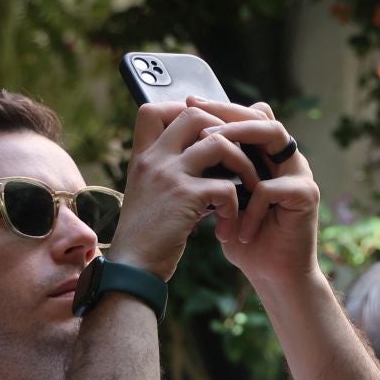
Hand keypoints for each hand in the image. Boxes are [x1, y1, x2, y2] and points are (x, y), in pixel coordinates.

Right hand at [108, 100, 262, 279]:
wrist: (132, 269)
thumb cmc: (146, 236)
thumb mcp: (147, 194)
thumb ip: (165, 171)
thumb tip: (204, 154)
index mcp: (142, 157)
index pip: (154, 109)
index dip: (184, 110)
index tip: (205, 130)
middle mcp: (153, 159)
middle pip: (195, 115)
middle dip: (226, 131)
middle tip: (239, 155)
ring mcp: (168, 175)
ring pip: (219, 144)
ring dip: (242, 166)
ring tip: (247, 190)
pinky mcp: (185, 197)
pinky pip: (227, 186)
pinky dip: (235, 207)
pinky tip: (227, 228)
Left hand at [183, 95, 319, 286]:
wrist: (273, 276)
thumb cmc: (243, 238)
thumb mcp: (219, 198)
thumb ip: (210, 172)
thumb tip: (177, 146)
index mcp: (265, 155)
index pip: (246, 116)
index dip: (219, 106)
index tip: (189, 103)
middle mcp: (286, 157)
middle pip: (260, 115)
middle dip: (226, 112)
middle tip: (197, 115)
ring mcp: (300, 172)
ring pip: (273, 133)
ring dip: (239, 139)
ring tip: (211, 149)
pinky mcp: (306, 195)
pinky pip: (272, 186)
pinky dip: (249, 206)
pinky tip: (235, 228)